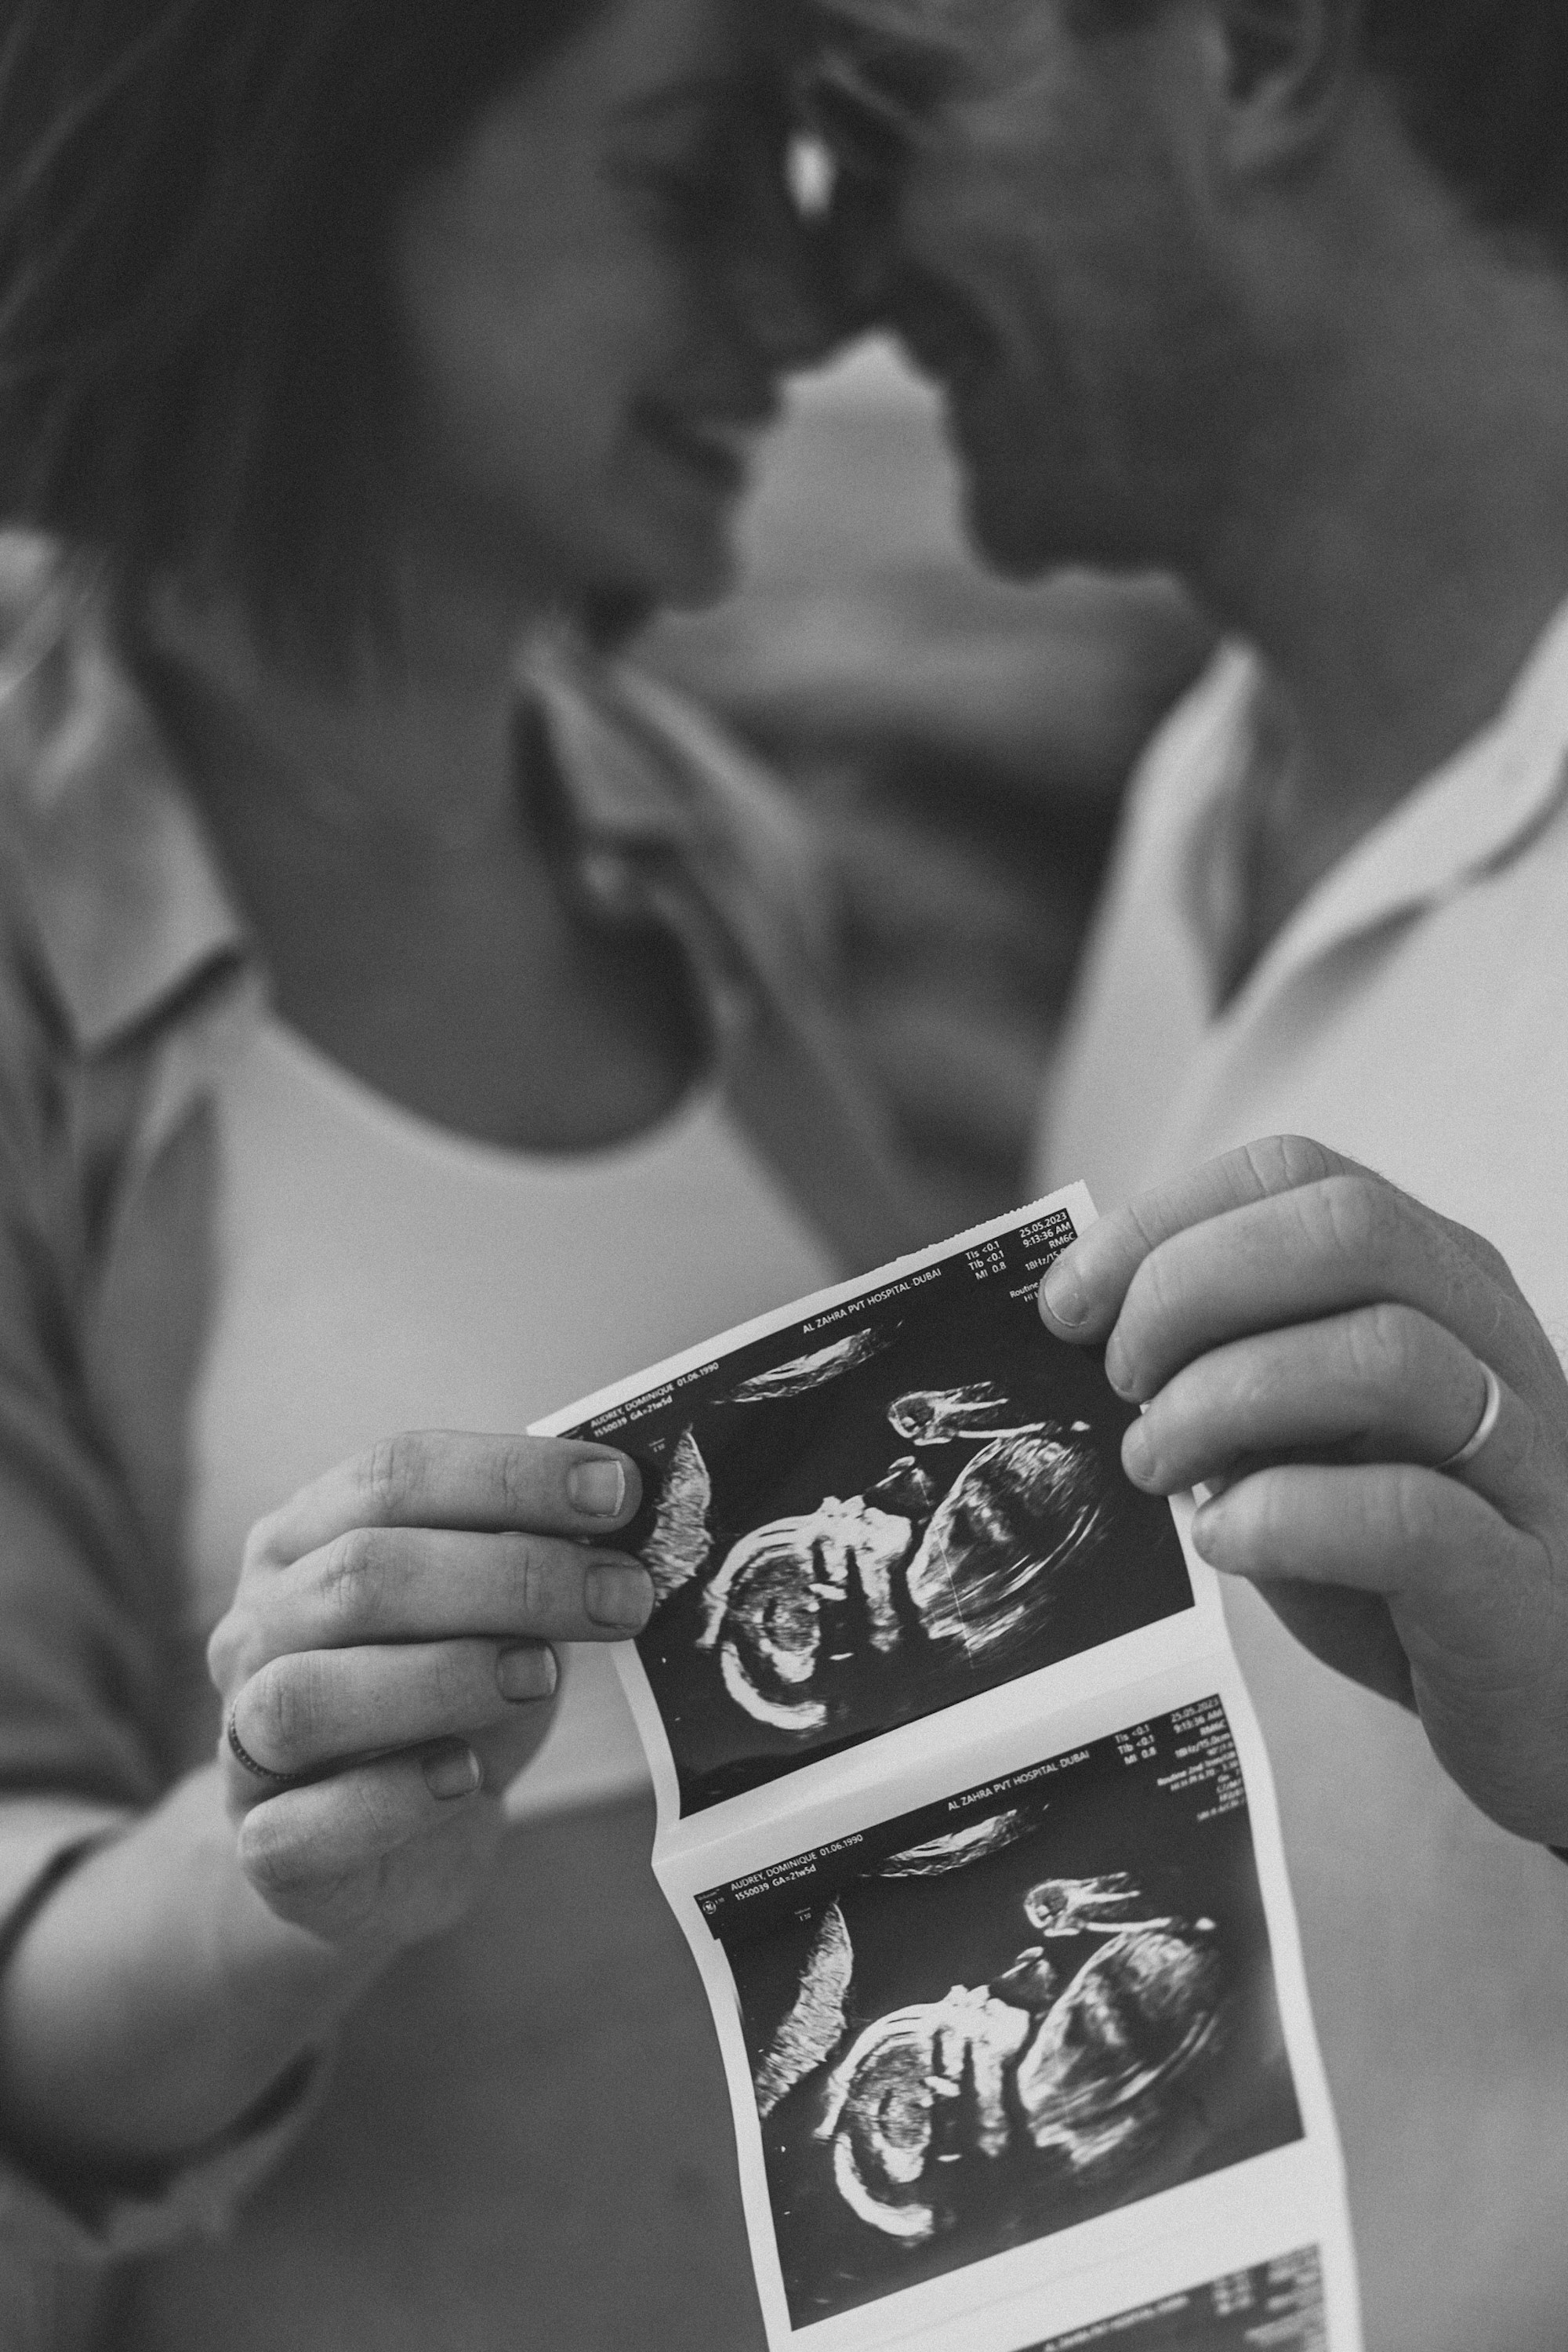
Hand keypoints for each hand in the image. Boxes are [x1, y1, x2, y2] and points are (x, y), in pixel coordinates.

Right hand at [208, 1432, 649, 1953]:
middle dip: (512, 1576)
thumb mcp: (489, 1613)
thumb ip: (530, 1553)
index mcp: (303, 1539)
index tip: (619, 1492)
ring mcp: (243, 1741)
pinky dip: (393, 1799)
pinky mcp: (265, 1849)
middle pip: (362, 1575)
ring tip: (543, 1677)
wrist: (389, 1851)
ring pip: (308, 1697)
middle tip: (622, 1597)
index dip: (508, 1476)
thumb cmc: (449, 1702)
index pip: (392, 1475)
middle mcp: (256, 1628)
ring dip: (444, 1677)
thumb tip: (623, 1504)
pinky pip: (302, 1827)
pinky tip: (464, 1778)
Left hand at [1037, 1138, 1567, 1846]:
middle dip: (1191, 1288)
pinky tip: (1224, 1538)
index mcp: (1433, 1277)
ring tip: (1156, 1466)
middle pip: (1347, 1229)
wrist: (1539, 1700)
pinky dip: (1286, 1516)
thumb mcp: (1299, 1432)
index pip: (1295, 1174)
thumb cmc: (1394, 1558)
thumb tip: (1082, 1320)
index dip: (1161, 1221)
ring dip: (1225, 1400)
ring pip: (1384, 1355)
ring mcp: (1524, 1457)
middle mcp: (1492, 1339)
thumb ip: (1226, 1363)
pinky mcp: (1518, 1584)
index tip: (1068, 1304)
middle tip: (1120, 1379)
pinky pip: (1409, 1516)